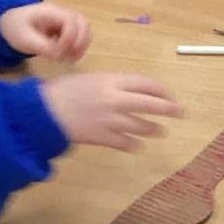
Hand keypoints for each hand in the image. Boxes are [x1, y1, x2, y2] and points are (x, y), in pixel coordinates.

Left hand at [0, 2, 91, 61]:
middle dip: (80, 42)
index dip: (69, 39)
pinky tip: (68, 57)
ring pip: (85, 31)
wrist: (10, 22)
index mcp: (52, 12)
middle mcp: (63, 14)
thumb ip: (43, 47)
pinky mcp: (66, 29)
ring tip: (70, 59)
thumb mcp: (25, 39)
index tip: (58, 53)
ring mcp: (66, 21)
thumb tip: (59, 56)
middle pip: (84, 24)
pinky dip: (78, 47)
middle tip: (70, 58)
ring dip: (81, 46)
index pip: (71, 22)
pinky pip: (80, 37)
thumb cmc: (15, 28)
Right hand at [42, 71, 181, 150]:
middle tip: (179, 113)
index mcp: (112, 81)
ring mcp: (110, 120)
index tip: (168, 96)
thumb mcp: (90, 79)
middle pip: (150, 104)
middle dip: (168, 109)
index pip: (146, 84)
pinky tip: (138, 145)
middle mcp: (115, 99)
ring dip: (153, 129)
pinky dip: (133, 144)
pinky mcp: (102, 137)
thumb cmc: (64, 90)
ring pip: (140, 126)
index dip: (161, 91)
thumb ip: (112, 84)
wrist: (44, 112)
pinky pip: (124, 142)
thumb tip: (132, 92)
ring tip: (160, 131)